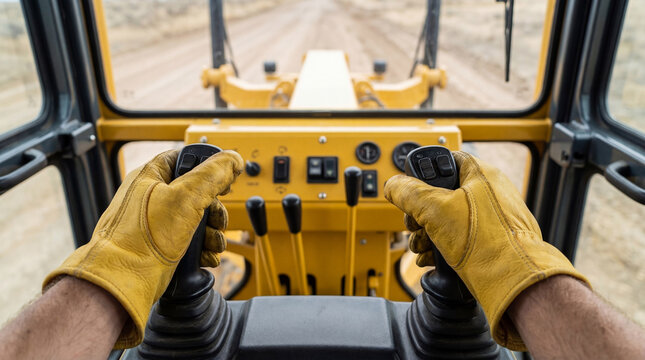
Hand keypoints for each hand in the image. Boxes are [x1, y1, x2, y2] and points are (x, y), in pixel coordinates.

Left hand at [43, 149, 243, 347]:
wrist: (124, 282)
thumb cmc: (142, 240)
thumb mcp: (185, 198)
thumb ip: (213, 175)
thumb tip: (232, 159)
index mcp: (151, 176)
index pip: (185, 158)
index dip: (208, 167)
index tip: (222, 179)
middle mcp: (152, 197)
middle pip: (197, 193)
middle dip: (214, 210)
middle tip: (217, 220)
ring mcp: (156, 223)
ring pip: (196, 220)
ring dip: (212, 233)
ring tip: (213, 243)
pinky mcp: (161, 245)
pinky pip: (190, 241)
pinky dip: (202, 249)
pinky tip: (206, 257)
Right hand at [384, 151, 588, 350]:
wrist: (512, 281)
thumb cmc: (486, 242)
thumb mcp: (435, 209)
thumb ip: (408, 193)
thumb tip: (393, 185)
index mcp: (481, 175)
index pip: (446, 161)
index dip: (424, 175)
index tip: (412, 190)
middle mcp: (488, 194)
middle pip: (441, 195)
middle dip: (420, 214)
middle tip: (415, 225)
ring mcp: (490, 220)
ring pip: (447, 220)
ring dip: (427, 235)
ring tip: (423, 246)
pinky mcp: (489, 243)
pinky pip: (458, 239)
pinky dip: (441, 248)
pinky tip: (433, 259)